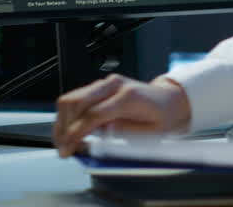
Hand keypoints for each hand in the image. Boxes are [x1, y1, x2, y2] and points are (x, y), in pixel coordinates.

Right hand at [53, 74, 191, 157]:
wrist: (170, 99)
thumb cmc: (163, 115)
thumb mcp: (150, 132)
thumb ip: (124, 134)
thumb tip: (101, 138)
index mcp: (128, 97)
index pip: (93, 114)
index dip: (76, 133)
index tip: (69, 148)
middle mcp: (114, 85)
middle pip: (76, 102)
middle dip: (64, 128)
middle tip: (63, 148)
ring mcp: (107, 83)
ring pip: (72, 98)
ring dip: (62, 121)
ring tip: (63, 141)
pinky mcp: (101, 86)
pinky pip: (77, 97)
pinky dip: (68, 114)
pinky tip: (69, 129)